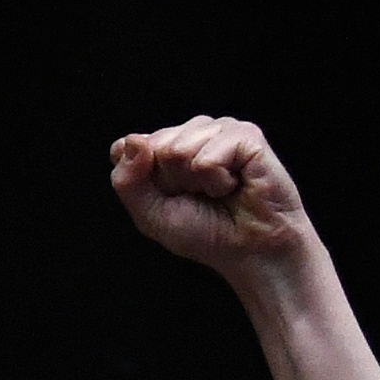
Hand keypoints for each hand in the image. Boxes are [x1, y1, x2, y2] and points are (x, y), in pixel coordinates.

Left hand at [109, 117, 322, 288]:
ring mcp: (221, 129)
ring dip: (195, 182)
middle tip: (200, 195)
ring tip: (218, 190)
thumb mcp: (149, 213)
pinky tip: (235, 185)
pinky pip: (206, 159)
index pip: (127, 148)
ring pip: (177, 149)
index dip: (145, 183)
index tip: (172, 196)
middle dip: (171, 181)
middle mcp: (193, 131)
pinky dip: (216, 182)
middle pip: (153, 147)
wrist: (252, 250)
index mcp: (167, 144)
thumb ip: (127, 179)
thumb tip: (131, 140)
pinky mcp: (247, 136)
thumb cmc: (206, 232)